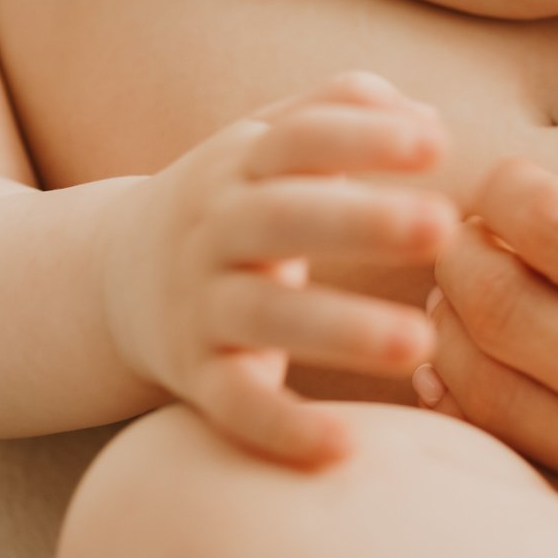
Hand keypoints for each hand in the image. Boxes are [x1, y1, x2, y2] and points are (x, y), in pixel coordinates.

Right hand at [103, 71, 455, 467]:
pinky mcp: (196, 376)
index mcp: (242, 163)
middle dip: (360, 221)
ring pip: (265, 315)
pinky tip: (345, 445)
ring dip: (341, 328)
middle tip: (441, 225)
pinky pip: (235, 404)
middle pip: (281, 217)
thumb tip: (430, 118)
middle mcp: (216, 229)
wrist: (117, 277)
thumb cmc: (235, 201)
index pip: (300, 138)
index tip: (438, 143)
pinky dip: (283, 427)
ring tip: (420, 342)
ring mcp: (202, 304)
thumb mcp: (268, 141)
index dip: (364, 136)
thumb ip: (343, 112)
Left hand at [415, 161, 557, 557]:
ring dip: (448, 337)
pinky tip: (480, 393)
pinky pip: (525, 482)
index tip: (505, 188)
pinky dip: (479, 427)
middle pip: (503, 308)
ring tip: (457, 307)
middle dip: (457, 255)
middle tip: (460, 238)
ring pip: (489, 398)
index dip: (507, 193)